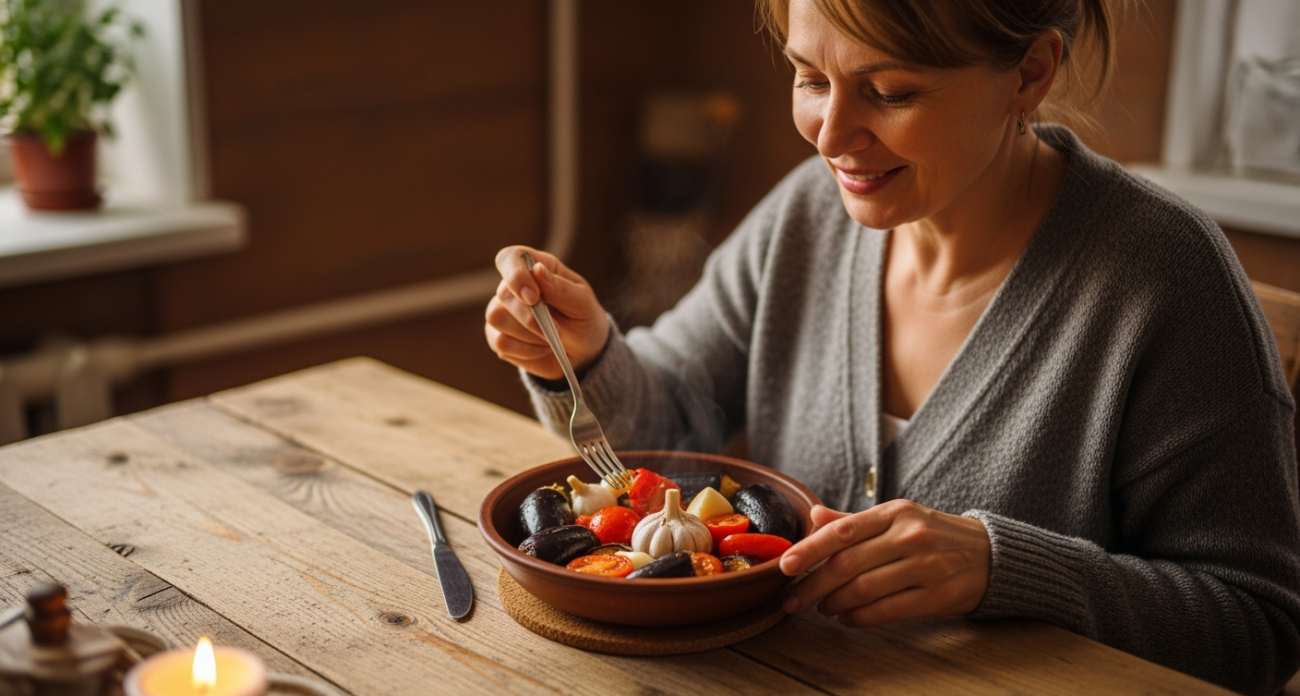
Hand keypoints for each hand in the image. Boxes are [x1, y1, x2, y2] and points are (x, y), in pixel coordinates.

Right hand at [484, 245, 609, 380]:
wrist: (583, 351)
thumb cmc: (583, 319)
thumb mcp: (582, 303)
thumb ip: (560, 288)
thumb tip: (537, 270)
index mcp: (535, 268)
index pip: (510, 258)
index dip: (515, 275)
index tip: (533, 297)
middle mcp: (513, 287)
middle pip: (504, 295)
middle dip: (530, 317)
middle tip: (556, 330)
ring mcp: (502, 312)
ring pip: (497, 319)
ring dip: (529, 335)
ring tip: (552, 339)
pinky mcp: (498, 337)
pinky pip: (501, 343)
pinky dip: (525, 351)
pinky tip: (543, 349)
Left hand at [778, 500, 990, 626]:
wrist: (990, 554)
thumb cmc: (933, 535)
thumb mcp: (897, 518)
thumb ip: (854, 521)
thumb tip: (814, 516)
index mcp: (895, 513)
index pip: (842, 531)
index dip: (810, 550)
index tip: (784, 566)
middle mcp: (909, 536)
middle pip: (848, 564)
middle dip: (813, 585)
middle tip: (793, 600)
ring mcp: (926, 566)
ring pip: (864, 589)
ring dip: (834, 603)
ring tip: (822, 608)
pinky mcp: (938, 596)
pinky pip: (888, 611)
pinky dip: (860, 617)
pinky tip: (848, 618)